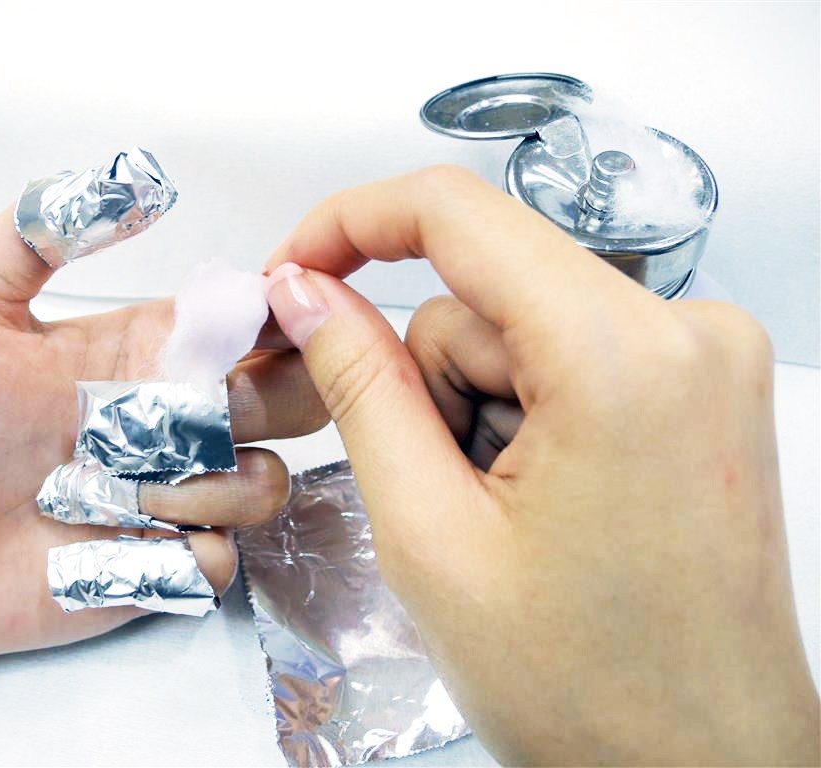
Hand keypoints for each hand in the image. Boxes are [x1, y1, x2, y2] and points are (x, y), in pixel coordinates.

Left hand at [0, 209, 326, 753]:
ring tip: (121, 491)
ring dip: (210, 485)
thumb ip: (38, 234)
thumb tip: (134, 183)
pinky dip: (186, 551)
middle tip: (207, 408)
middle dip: (276, 395)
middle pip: (294, 394)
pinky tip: (119, 543)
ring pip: (268, 479)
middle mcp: (176, 419)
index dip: (280, 309)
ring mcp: (177, 495)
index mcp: (148, 351)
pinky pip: (226, 558)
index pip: (251, 318)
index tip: (269, 312)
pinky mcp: (168, 564)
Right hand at [263, 166, 818, 764]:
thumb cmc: (592, 692)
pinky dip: (527, 418)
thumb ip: (359, 388)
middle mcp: (686, 331)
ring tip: (507, 517)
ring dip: (479, 412)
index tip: (294, 269)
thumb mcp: (431, 536)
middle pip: (484, 292)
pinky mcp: (702, 388)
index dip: (350, 224)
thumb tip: (307, 292)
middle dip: (431, 383)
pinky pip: (568, 356)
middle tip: (443, 493)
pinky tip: (547, 506)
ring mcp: (705, 358)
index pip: (456, 213)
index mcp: (620, 355)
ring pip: (520, 330)